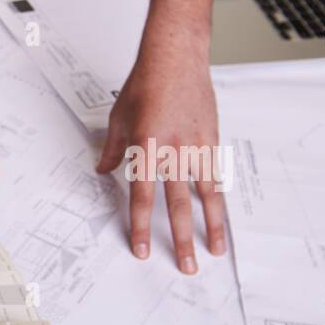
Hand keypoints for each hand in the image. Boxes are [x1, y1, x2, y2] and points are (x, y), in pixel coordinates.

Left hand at [96, 48, 226, 272]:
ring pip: (205, 197)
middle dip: (180, 240)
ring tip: (214, 253)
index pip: (141, 197)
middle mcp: (172, 152)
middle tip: (185, 267)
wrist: (176, 57)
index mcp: (145, 147)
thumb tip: (102, 170)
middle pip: (176, 205)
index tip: (142, 250)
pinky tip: (221, 217)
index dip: (140, 226)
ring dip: (209, 228)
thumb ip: (113, 148)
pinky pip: (215, 177)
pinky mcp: (211, 141)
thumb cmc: (146, 83)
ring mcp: (196, 148)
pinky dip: (219, 200)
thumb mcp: (119, 116)